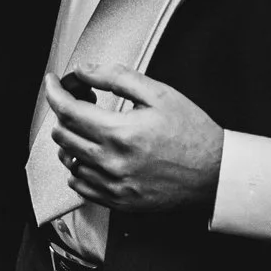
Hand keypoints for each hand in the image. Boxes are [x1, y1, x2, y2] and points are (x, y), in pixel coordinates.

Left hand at [44, 66, 223, 211]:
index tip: (52, 83)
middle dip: (65, 113)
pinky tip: (96, 155)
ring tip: (92, 129)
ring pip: (68, 159)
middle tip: (83, 103)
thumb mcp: (160, 94)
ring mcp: (112, 184)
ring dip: (72, 140)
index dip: (54, 91)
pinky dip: (79, 166)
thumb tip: (85, 70)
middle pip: (62, 134)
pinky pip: (78, 184)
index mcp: (120, 132)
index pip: (67, 110)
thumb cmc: (194, 134)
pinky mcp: (117, 200)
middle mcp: (111, 161)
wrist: (218, 174)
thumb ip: (117, 77)